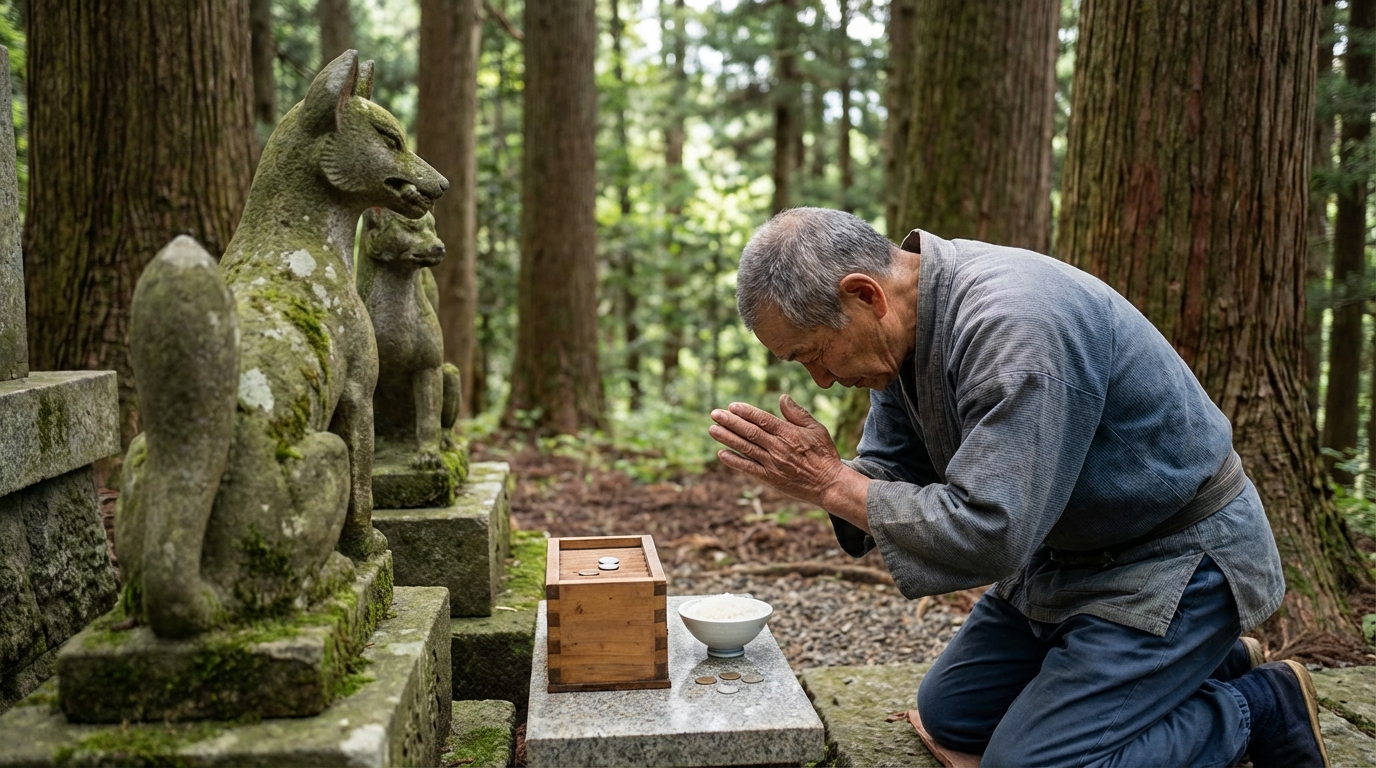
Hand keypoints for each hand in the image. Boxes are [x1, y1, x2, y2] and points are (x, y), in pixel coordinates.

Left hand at [708, 394, 849, 508]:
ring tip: (712, 430)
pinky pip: (749, 468)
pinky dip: (735, 461)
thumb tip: (782, 397)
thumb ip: (797, 414)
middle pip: (750, 432)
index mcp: (788, 433)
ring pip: (746, 448)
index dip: (746, 413)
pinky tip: (722, 454)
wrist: (829, 484)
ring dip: (727, 439)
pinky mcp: (771, 478)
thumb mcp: (816, 429)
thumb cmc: (824, 454)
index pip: (762, 420)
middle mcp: (778, 447)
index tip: (731, 406)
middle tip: (714, 414)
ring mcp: (773, 464)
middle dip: (730, 422)